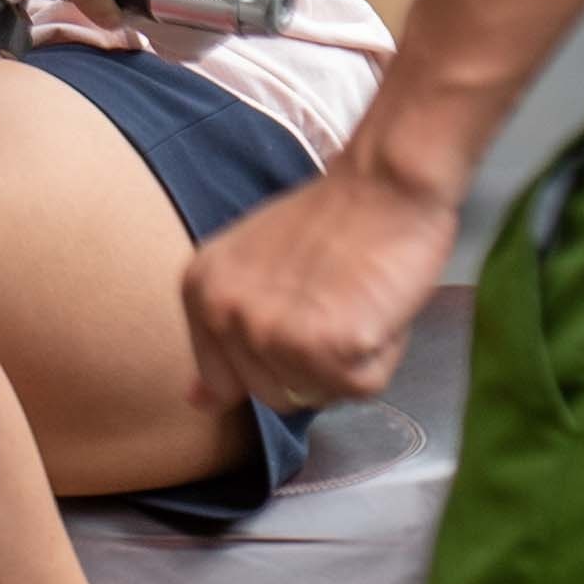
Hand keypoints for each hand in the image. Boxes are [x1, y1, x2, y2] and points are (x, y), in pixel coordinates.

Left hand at [179, 102, 480, 406]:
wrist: (387, 181)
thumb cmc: (334, 219)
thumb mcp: (252, 266)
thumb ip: (224, 331)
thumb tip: (196, 402)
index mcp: (201, 292)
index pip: (226, 381)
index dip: (275, 359)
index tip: (300, 317)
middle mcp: (228, 315)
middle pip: (275, 396)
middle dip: (313, 362)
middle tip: (336, 299)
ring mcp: (275, 333)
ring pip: (319, 395)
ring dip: (349, 360)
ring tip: (355, 301)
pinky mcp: (328, 346)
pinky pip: (362, 386)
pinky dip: (381, 355)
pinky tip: (376, 306)